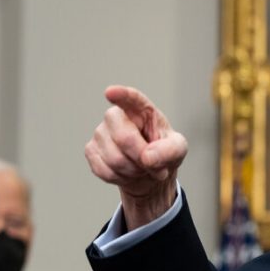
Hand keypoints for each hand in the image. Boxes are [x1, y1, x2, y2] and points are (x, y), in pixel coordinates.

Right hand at [85, 85, 187, 229]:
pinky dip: (120, 178)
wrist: (148, 173)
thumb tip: (147, 157)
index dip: (120, 95)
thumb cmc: (163, 153)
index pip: (130, 98)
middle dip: (141, 157)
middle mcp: (116, 116)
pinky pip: (104, 170)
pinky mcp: (91, 150)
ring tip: (141, 168)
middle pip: (123, 137)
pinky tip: (127, 172)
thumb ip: (169, 151)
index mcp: (140, 109)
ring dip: (133, 171)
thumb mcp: (178, 150)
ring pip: (114, 159)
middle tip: (152, 163)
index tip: (111, 92)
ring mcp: (101, 132)